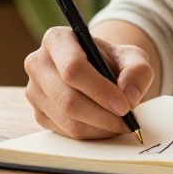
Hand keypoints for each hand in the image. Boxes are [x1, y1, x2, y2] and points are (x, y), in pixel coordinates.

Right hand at [24, 26, 154, 138]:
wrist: (99, 72)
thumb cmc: (112, 61)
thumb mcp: (133, 57)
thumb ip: (138, 70)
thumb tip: (129, 95)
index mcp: (57, 39)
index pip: (73, 68)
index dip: (100, 90)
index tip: (125, 105)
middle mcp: (38, 63)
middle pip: (68, 99)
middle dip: (103, 115)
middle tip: (128, 121)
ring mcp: (34, 91)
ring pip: (68, 120)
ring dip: (100, 128)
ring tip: (121, 123)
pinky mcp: (38, 114)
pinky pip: (66, 133)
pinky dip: (91, 133)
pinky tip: (106, 125)